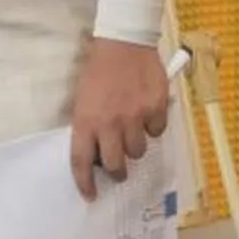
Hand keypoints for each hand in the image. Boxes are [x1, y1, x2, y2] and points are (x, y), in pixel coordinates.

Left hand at [68, 38, 171, 199]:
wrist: (124, 42)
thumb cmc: (99, 72)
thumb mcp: (83, 99)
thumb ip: (89, 126)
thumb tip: (98, 154)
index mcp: (86, 120)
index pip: (82, 161)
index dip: (85, 183)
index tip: (90, 195)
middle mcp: (110, 123)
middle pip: (115, 165)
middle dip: (117, 172)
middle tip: (119, 169)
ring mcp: (135, 117)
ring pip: (138, 151)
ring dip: (135, 146)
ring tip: (133, 130)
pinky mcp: (155, 108)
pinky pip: (157, 131)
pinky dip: (153, 126)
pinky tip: (148, 112)